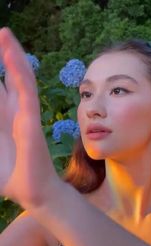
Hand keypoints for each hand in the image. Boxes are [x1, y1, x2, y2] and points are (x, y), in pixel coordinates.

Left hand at [0, 28, 58, 207]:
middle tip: (0, 35)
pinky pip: (26, 93)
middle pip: (8, 77)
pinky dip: (20, 73)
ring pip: (19, 79)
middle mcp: (13, 112)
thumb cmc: (11, 178)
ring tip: (4, 34)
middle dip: (3, 57)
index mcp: (2, 118)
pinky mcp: (30, 123)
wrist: (33, 193)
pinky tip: (11, 55)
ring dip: (12, 56)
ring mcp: (24, 115)